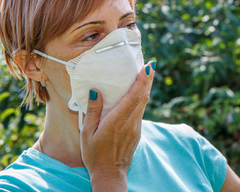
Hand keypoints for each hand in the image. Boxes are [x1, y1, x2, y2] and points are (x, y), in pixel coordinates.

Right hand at [80, 61, 154, 190]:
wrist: (110, 174)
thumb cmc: (95, 154)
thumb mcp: (87, 133)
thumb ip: (93, 111)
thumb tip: (95, 90)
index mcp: (117, 121)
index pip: (134, 97)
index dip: (142, 81)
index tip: (148, 67)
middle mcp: (130, 123)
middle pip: (143, 97)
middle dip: (148, 79)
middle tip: (151, 64)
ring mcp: (136, 127)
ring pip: (144, 103)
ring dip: (147, 87)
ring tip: (148, 73)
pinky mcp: (137, 131)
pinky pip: (141, 110)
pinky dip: (143, 98)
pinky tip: (140, 92)